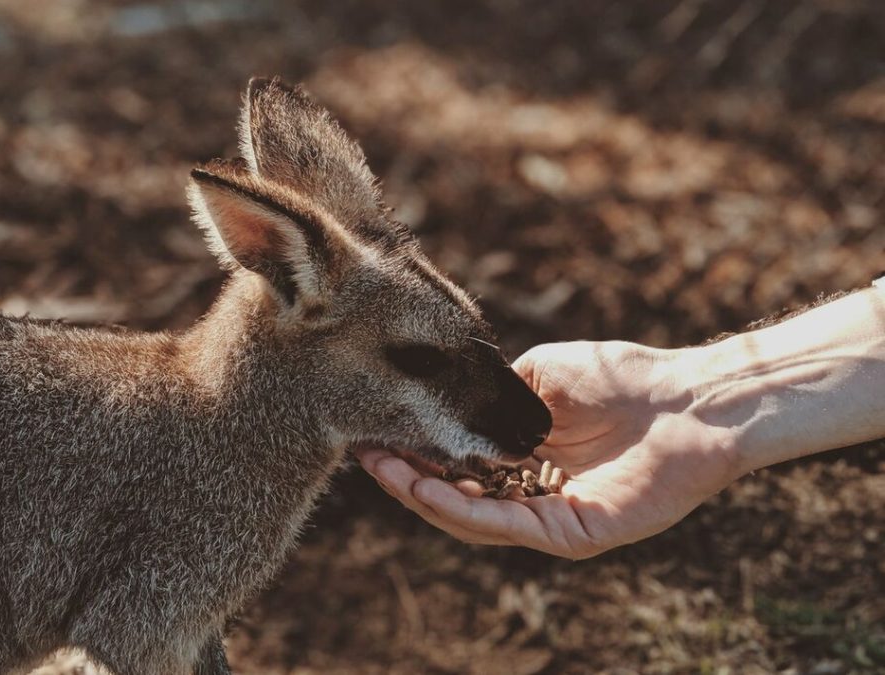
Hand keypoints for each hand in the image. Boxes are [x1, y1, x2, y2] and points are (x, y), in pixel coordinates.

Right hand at [357, 341, 741, 558]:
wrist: (690, 397)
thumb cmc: (623, 378)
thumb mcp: (538, 376)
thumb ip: (493, 393)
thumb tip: (444, 397)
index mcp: (525, 458)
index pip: (458, 465)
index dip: (414, 453)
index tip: (373, 433)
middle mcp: (532, 493)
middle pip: (456, 497)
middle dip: (406, 478)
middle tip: (364, 455)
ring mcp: (551, 518)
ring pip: (473, 518)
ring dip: (422, 495)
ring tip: (384, 469)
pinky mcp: (574, 534)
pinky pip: (508, 527)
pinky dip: (464, 510)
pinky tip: (427, 488)